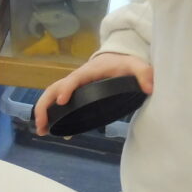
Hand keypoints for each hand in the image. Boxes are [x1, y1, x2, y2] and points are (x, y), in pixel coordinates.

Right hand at [33, 52, 153, 135]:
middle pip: (53, 89)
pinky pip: (58, 104)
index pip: (73, 79)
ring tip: (42, 132)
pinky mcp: (74, 94)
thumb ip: (144, 74)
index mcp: (88, 72)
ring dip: (43, 112)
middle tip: (42, 126)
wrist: (115, 58)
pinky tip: (58, 133)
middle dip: (44, 106)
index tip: (61, 102)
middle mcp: (76, 79)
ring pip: (51, 96)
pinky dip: (53, 116)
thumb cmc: (123, 63)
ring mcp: (72, 87)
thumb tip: (149, 88)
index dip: (66, 89)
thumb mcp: (136, 65)